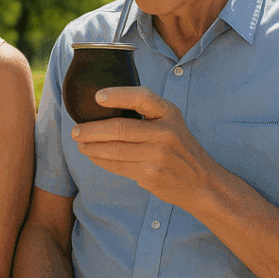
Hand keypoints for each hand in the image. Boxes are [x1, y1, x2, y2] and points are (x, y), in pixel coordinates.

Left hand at [71, 87, 219, 210]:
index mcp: (169, 113)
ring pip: (114, 150)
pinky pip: (118, 166)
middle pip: (119, 128)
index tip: (97, 96)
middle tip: (76, 131)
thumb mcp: (172, 122)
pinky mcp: (150, 174)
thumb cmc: (180, 148)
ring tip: (81, 144)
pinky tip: (94, 156)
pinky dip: (101, 161)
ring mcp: (157, 156)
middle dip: (91, 130)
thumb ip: (148, 113)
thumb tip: (106, 106)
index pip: (142, 97)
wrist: (202, 182)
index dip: (118, 95)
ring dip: (92, 147)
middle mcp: (165, 133)